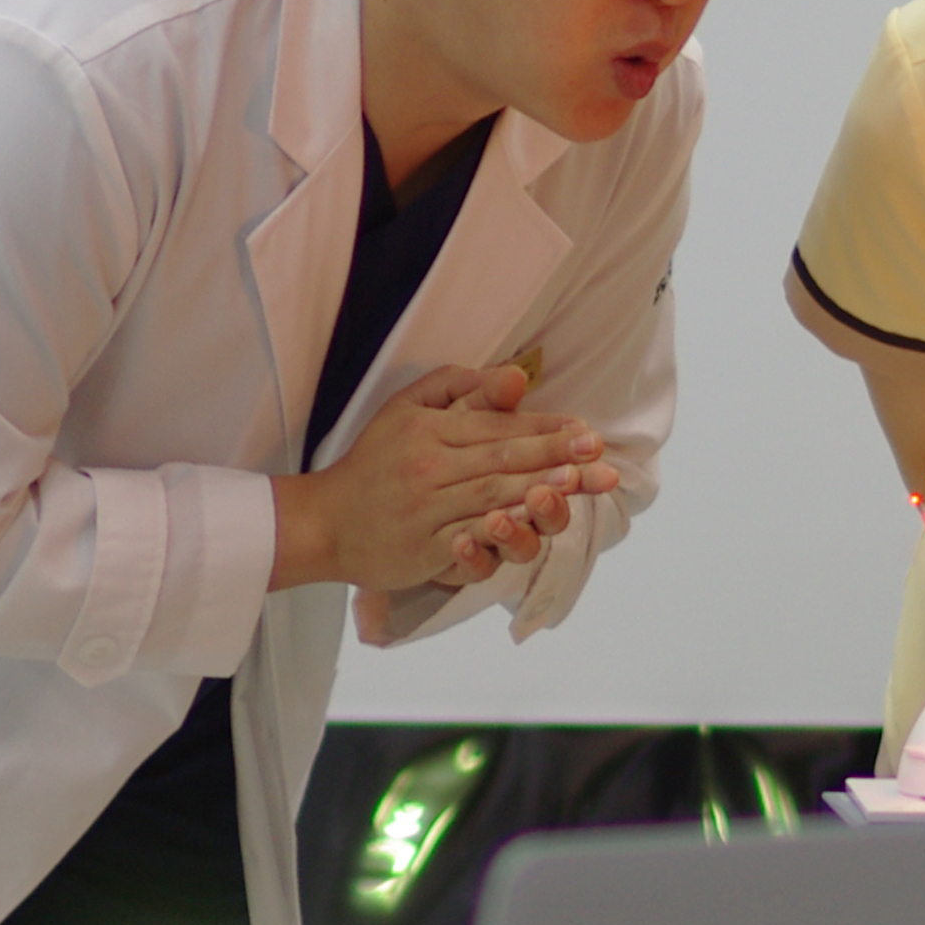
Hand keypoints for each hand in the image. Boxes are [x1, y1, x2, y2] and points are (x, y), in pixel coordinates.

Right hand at [270, 366, 621, 592]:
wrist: (325, 521)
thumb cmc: (376, 461)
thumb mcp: (408, 409)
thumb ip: (461, 389)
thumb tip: (515, 375)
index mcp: (431, 430)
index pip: (498, 427)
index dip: (545, 429)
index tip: (586, 431)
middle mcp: (430, 467)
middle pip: (502, 460)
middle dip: (555, 457)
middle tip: (598, 454)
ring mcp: (426, 510)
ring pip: (489, 497)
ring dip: (536, 489)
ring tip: (576, 482)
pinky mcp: (423, 548)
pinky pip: (464, 540)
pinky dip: (494, 535)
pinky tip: (525, 528)